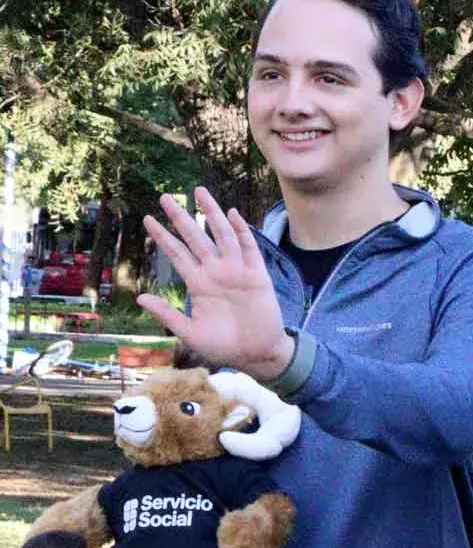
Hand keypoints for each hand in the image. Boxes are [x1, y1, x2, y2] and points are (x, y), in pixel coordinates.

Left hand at [139, 188, 293, 382]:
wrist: (256, 354)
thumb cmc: (223, 346)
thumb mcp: (189, 332)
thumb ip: (167, 314)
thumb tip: (140, 297)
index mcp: (198, 284)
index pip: (177, 254)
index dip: (163, 236)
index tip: (148, 219)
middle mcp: (215, 272)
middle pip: (195, 237)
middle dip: (180, 217)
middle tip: (165, 197)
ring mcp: (236, 271)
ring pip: (221, 235)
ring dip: (211, 213)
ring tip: (199, 192)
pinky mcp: (257, 275)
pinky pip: (249, 249)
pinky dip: (242, 231)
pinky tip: (233, 214)